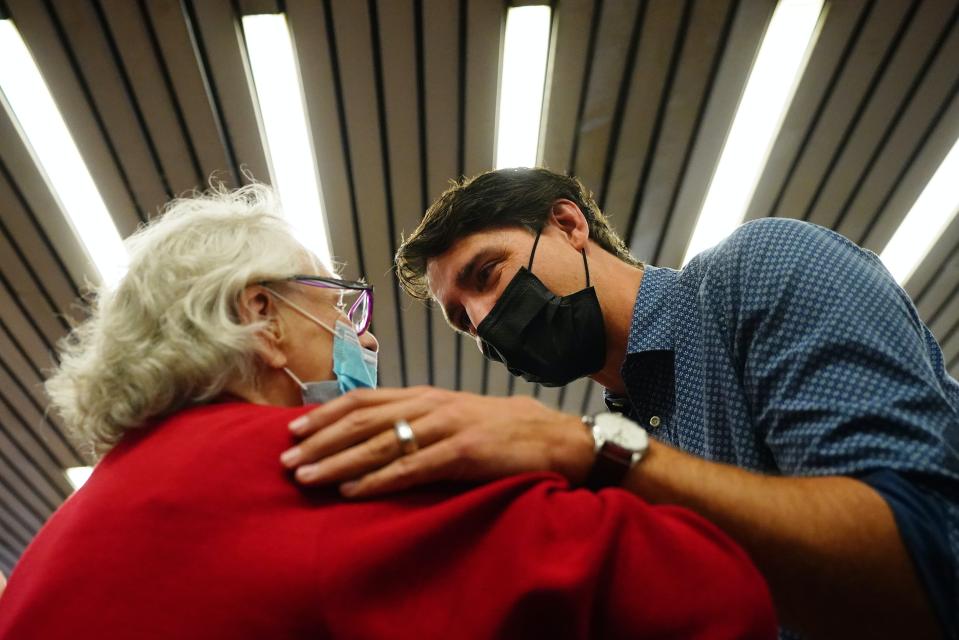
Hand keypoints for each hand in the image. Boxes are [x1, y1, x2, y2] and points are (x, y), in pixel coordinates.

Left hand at [279, 386, 594, 496]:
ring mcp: (445, 427)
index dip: (325, 414)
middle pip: (362, 421)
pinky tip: (352, 491)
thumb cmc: (496, 429)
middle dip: (320, 441)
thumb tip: (371, 436)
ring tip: (306, 477)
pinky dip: (378, 480)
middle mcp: (429, 406)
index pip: (363, 400)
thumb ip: (414, 422)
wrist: (549, 436)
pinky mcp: (462, 453)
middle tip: (286, 459)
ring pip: (380, 444)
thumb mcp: (450, 417)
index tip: (292, 429)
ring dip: (338, 462)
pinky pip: (412, 468)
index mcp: (423, 396)